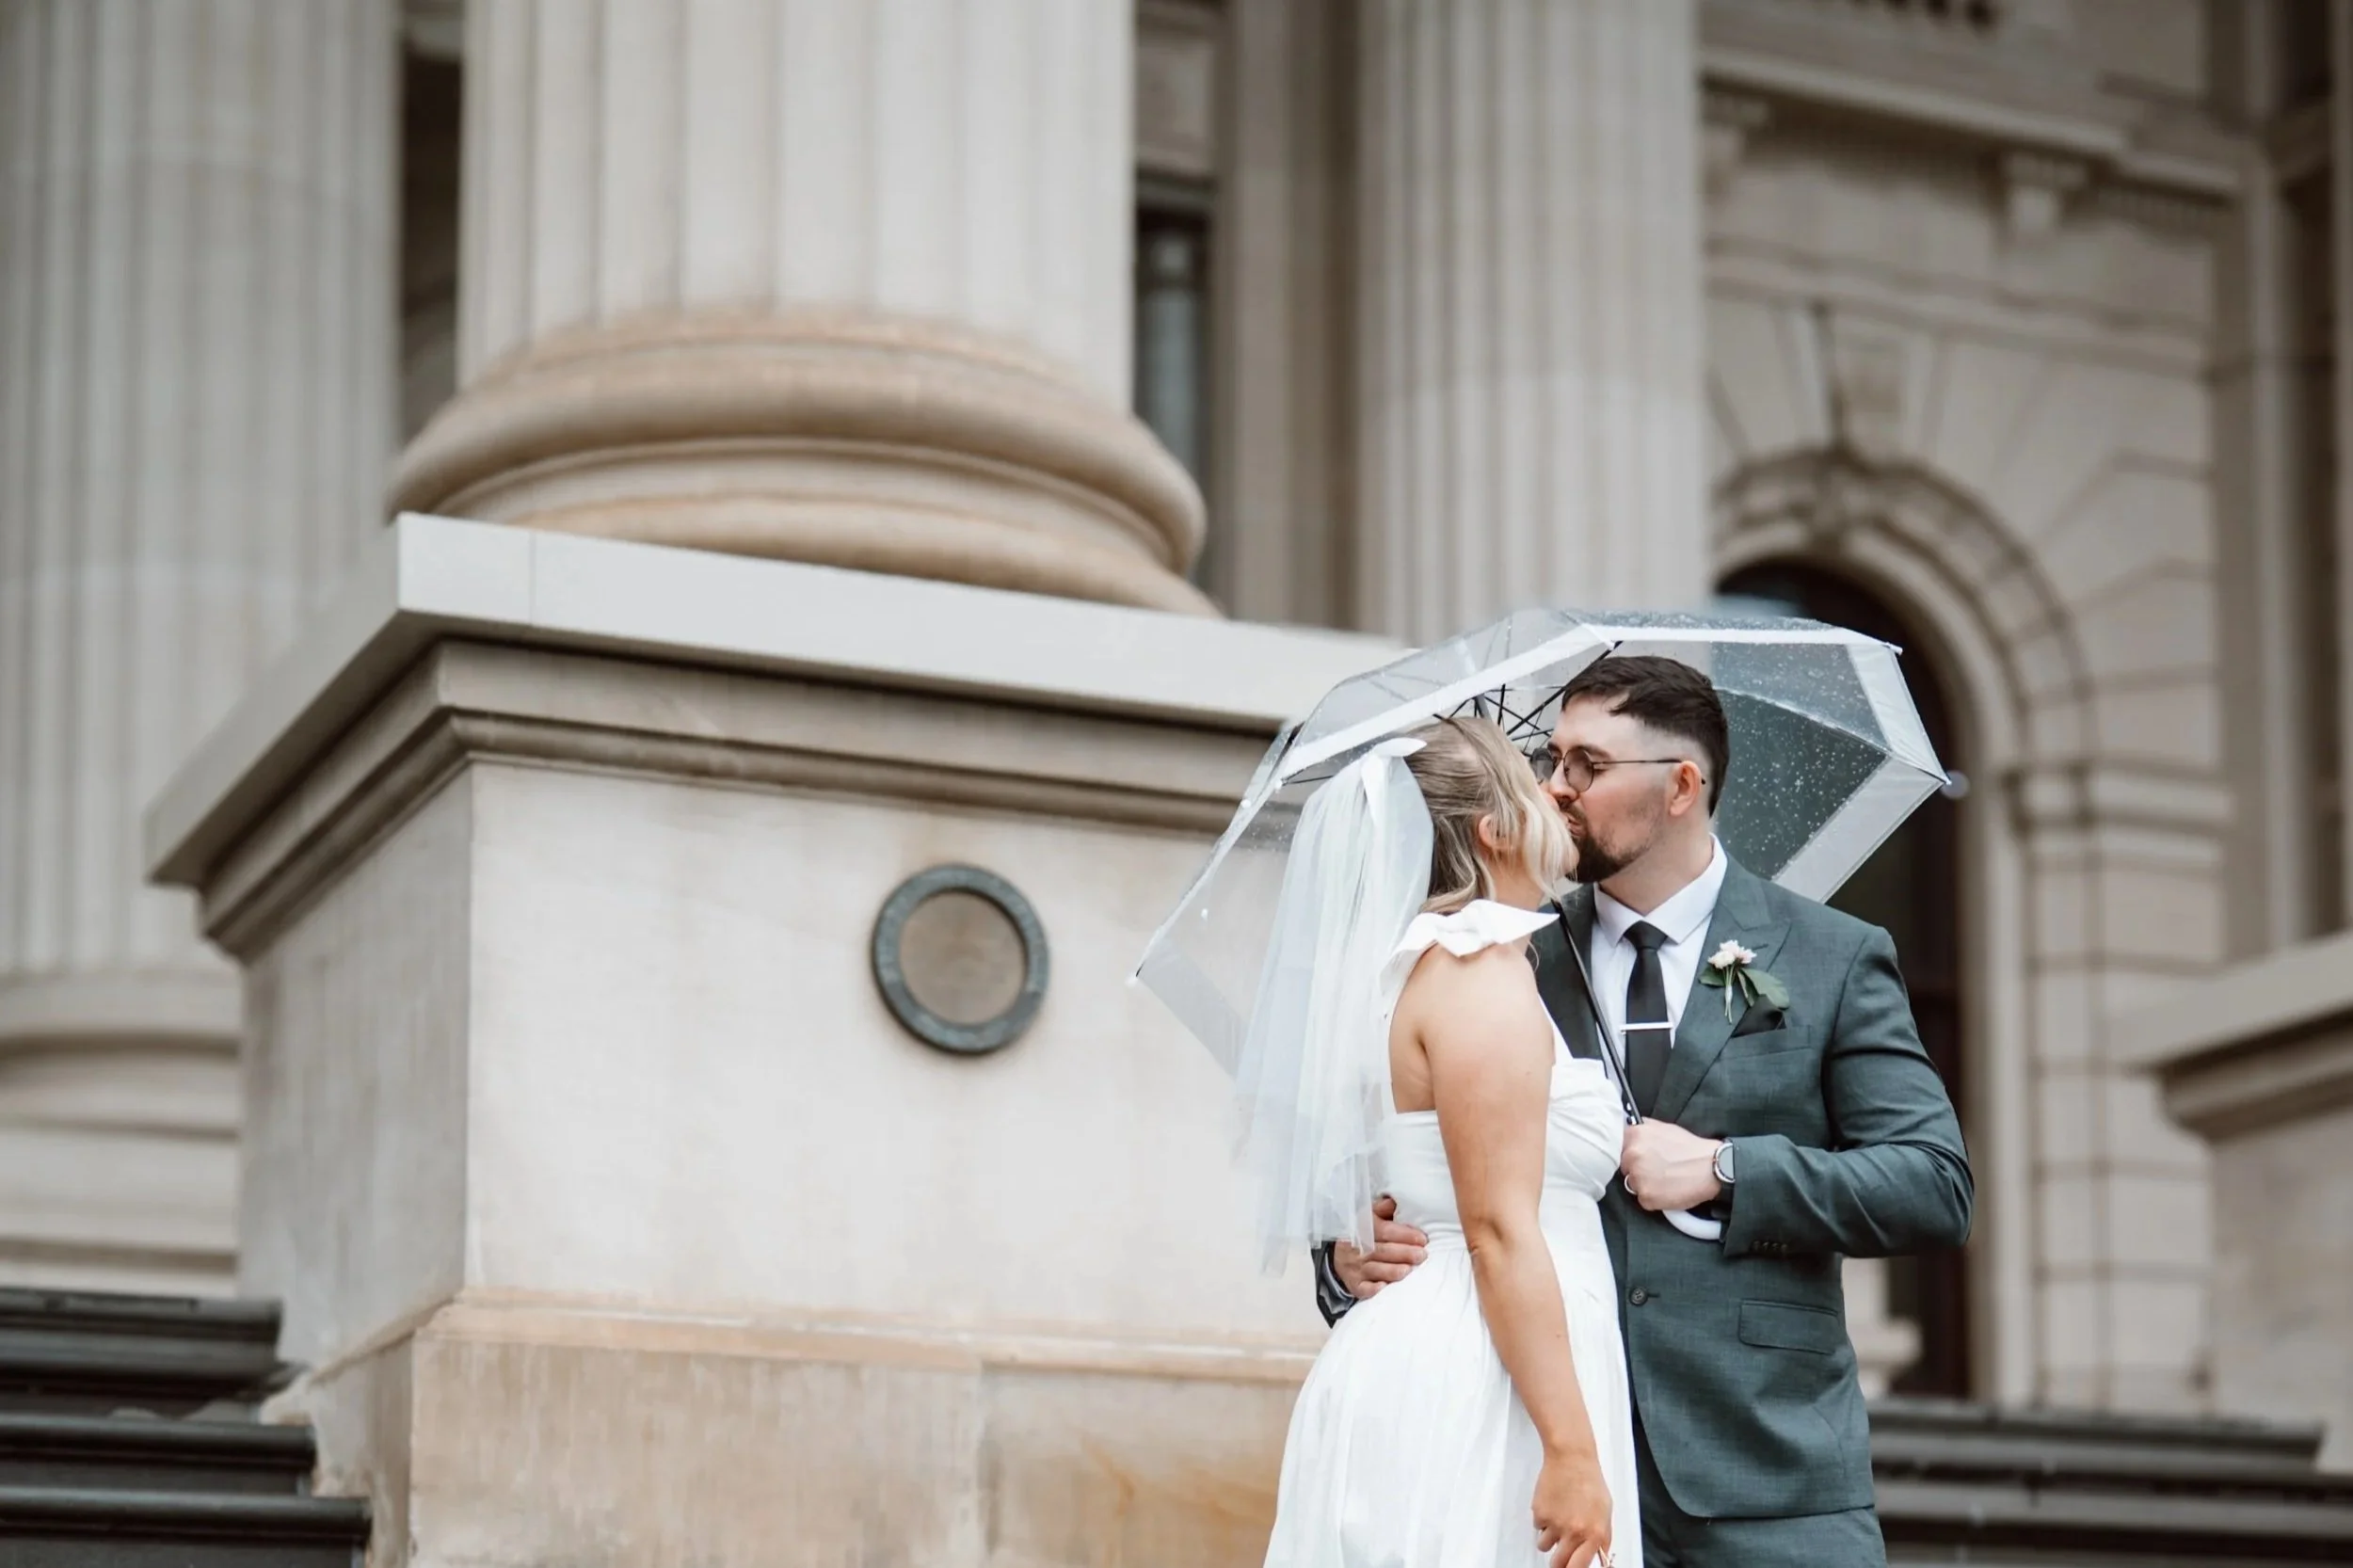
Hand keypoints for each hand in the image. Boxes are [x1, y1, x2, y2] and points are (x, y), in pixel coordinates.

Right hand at [1329, 1196, 1427, 1298]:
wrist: (1340, 1256)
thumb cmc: (1363, 1235)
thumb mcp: (1369, 1217)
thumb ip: (1382, 1209)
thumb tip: (1393, 1201)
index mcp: (1363, 1229)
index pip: (1385, 1231)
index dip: (1404, 1234)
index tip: (1422, 1239)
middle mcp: (1358, 1248)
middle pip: (1382, 1251)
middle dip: (1403, 1253)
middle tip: (1422, 1255)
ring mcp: (1356, 1268)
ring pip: (1374, 1269)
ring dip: (1392, 1271)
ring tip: (1408, 1270)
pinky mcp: (1355, 1285)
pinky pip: (1363, 1288)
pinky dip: (1373, 1289)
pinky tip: (1385, 1288)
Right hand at [1532, 1447, 1612, 1567]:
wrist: (1571, 1458)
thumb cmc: (1590, 1482)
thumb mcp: (1605, 1512)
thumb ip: (1602, 1537)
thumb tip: (1599, 1557)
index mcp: (1594, 1534)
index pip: (1579, 1567)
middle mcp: (1574, 1532)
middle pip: (1558, 1563)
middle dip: (1558, 1562)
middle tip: (1560, 1553)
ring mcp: (1554, 1523)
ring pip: (1544, 1546)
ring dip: (1549, 1538)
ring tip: (1558, 1518)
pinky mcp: (1539, 1513)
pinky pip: (1538, 1527)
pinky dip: (1543, 1520)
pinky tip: (1552, 1504)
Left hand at [1619, 1121, 1723, 1211]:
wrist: (1711, 1167)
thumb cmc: (1689, 1148)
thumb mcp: (1664, 1127)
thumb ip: (1643, 1128)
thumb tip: (1627, 1126)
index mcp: (1634, 1135)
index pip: (1617, 1147)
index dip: (1629, 1153)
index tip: (1639, 1157)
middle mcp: (1631, 1155)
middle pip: (1624, 1167)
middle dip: (1637, 1169)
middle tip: (1658, 1169)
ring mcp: (1638, 1177)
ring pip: (1632, 1184)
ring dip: (1645, 1185)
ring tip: (1665, 1180)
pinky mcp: (1646, 1197)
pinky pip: (1643, 1200)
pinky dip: (1654, 1198)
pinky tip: (1668, 1191)